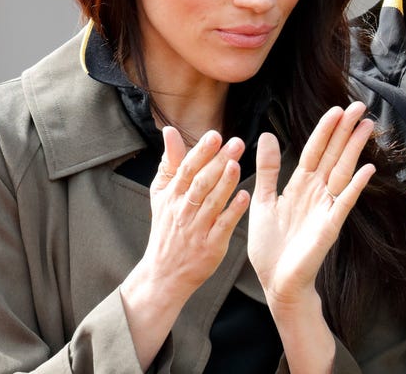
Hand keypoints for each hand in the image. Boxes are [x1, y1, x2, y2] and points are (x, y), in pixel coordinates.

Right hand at [141, 127, 249, 298]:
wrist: (163, 274)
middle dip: (218, 162)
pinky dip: (233, 211)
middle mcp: (183, 211)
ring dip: (225, 183)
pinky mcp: (210, 246)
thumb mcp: (161, 195)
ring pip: (212, 203)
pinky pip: (222, 226)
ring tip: (237, 164)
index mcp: (172, 196)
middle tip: (237, 142)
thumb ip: (170, 163)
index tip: (215, 135)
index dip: (200, 152)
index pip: (187, 169)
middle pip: (201, 182)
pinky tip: (245, 197)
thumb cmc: (166, 229)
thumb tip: (170, 131)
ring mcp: (197, 229)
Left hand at [247, 102, 375, 311]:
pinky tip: (367, 168)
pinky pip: (345, 201)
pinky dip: (356, 185)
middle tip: (360, 106)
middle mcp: (316, 192)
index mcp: (299, 185)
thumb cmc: (270, 245)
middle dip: (346, 130)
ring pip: (342, 170)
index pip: (314, 150)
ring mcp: (326, 207)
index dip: (325, 130)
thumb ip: (268, 169)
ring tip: (366, 126)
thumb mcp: (262, 200)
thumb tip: (267, 136)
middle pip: (333, 154)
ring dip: (354, 148)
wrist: (276, 281)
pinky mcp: (331, 225)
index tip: (336, 109)